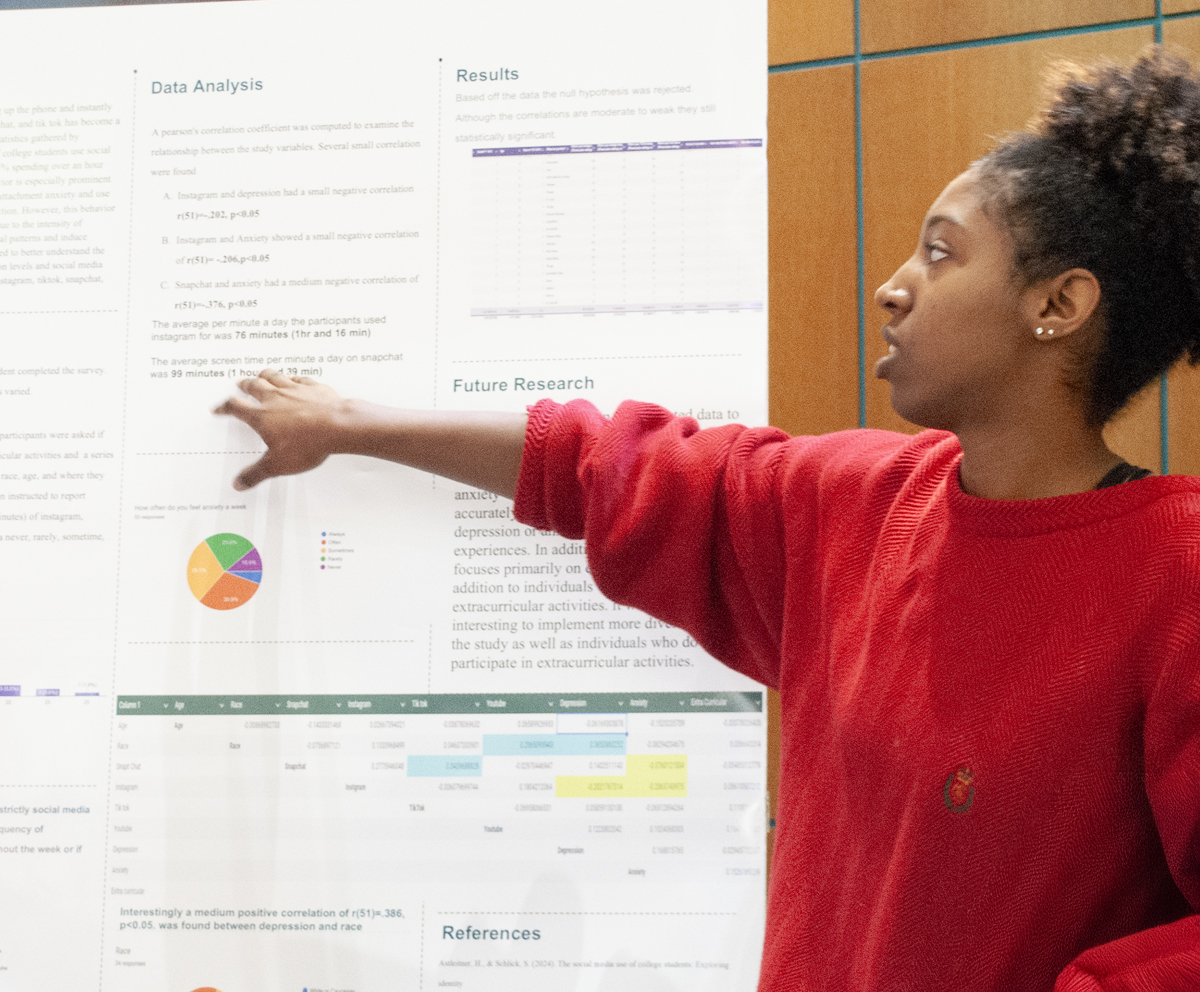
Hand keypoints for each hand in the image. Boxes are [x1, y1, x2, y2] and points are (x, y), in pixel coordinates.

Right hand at [214, 369, 348, 489]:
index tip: (219, 408)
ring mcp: (295, 390)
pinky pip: (299, 378)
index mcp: (262, 416)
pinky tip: (295, 379)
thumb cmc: (308, 443)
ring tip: (261, 374)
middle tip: (240, 382)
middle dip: (245, 385)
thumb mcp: (278, 465)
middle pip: (254, 386)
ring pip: (275, 377)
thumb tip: (240, 482)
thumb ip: (256, 473)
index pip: (236, 408)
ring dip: (265, 375)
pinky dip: (293, 378)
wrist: (338, 426)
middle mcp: (275, 399)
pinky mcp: (314, 388)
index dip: (224, 407)